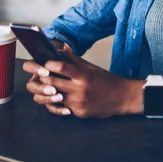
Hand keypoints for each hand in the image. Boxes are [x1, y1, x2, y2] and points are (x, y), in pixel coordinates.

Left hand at [23, 45, 140, 117]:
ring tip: (45, 88)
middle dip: (43, 79)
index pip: (60, 67)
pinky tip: (56, 99)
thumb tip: (63, 48)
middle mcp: (80, 89)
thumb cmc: (107, 81)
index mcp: (83, 75)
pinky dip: (57, 104)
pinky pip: (62, 108)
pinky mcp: (80, 113)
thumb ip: (75, 59)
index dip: (49, 65)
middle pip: (52, 83)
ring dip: (47, 93)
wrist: (123, 97)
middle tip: (39, 76)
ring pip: (54, 98)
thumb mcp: (92, 68)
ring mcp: (79, 102)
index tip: (45, 63)